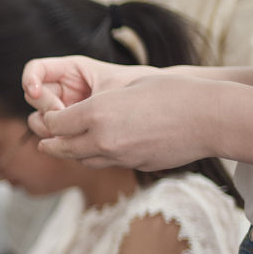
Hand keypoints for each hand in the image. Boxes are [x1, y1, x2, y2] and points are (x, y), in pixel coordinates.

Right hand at [21, 55, 155, 135]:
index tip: (34, 92)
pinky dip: (60, 141)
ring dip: (49, 128)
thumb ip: (83, 101)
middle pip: (34, 98)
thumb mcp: (111, 88)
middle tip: (61, 115)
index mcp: (72, 71)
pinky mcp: (70, 131)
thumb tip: (54, 119)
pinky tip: (79, 143)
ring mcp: (65, 111)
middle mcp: (64, 90)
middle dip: (45, 108)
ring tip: (72, 132)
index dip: (29, 79)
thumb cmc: (140, 88)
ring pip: (40, 121)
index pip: (36, 70)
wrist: (160, 107)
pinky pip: (55, 138)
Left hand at [35, 74, 213, 170]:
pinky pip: (107, 164)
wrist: (210, 117)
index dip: (48, 121)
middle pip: (62, 147)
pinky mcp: (135, 166)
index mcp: (96, 113)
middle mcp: (102, 138)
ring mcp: (119, 156)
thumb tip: (81, 114)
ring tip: (67, 147)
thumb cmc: (173, 92)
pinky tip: (99, 151)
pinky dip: (97, 158)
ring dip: (72, 154)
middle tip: (42, 142)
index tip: (46, 118)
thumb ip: (99, 104)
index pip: (56, 124)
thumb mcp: (127, 87)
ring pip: (83, 160)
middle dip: (50, 144)